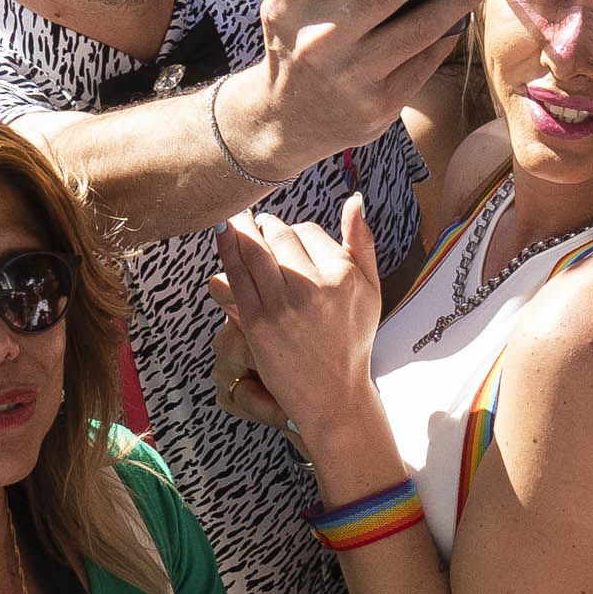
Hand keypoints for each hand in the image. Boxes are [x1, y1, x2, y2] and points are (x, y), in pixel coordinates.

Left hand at [206, 197, 389, 441]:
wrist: (333, 393)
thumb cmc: (351, 341)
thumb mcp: (371, 291)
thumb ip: (363, 244)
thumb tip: (355, 200)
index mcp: (343, 275)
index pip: (308, 231)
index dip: (293, 230)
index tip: (286, 237)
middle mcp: (314, 287)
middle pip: (279, 236)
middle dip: (265, 227)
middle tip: (257, 224)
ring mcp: (283, 305)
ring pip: (254, 251)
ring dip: (239, 229)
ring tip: (233, 219)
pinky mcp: (258, 322)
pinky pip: (236, 277)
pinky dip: (226, 252)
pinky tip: (221, 236)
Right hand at [248, 0, 477, 172]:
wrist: (285, 122)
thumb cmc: (298, 42)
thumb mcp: (293, 5)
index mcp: (289, 6)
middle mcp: (319, 41)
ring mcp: (351, 78)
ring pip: (421, 29)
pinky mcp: (379, 107)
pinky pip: (425, 62)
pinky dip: (445, 35)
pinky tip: (459, 16)